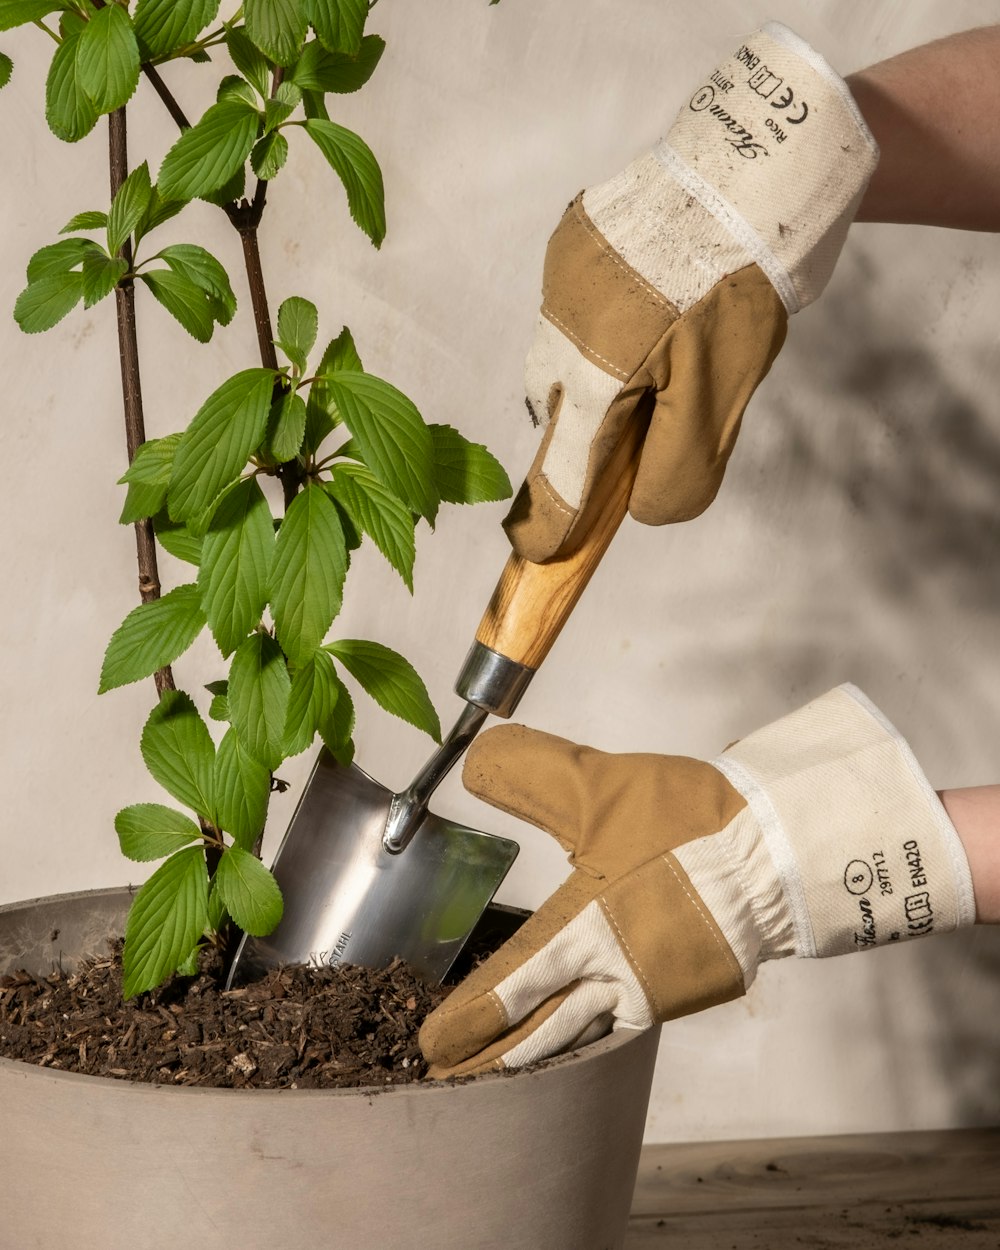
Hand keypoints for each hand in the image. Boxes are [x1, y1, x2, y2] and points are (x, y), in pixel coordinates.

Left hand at [419, 685, 974, 1076]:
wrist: (774, 852)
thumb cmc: (687, 822)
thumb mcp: (600, 789)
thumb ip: (533, 777)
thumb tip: (475, 761)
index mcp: (584, 928)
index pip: (513, 983)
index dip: (472, 1015)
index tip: (433, 1043)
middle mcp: (611, 972)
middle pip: (538, 1025)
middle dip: (489, 1053)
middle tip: (445, 1076)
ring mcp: (648, 989)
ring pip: (576, 1032)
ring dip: (533, 1054)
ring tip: (495, 1075)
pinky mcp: (678, 991)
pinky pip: (617, 1027)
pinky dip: (586, 1041)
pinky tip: (573, 1045)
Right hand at [505, 22, 877, 562]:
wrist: (752, 167)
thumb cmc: (739, 287)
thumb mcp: (720, 395)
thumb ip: (677, 469)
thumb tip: (643, 508)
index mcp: (595, 372)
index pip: (563, 468)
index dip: (551, 517)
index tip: (533, 551)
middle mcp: (558, 328)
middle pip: (554, 411)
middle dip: (580, 434)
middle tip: (635, 427)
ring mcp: (558, 279)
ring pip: (559, 356)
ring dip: (590, 375)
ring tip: (655, 351)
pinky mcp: (569, 240)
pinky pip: (567, 306)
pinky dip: (595, 325)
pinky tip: (645, 304)